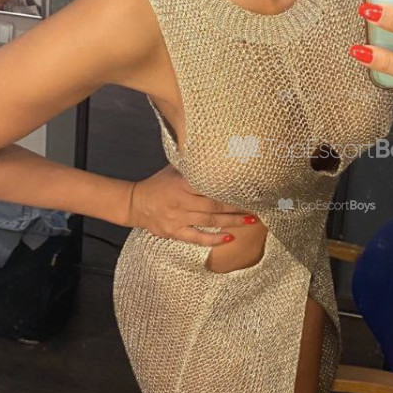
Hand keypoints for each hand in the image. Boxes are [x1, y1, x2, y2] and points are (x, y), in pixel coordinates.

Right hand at [126, 164, 260, 245]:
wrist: (135, 204)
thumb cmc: (159, 184)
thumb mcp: (173, 170)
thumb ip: (192, 166)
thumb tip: (216, 153)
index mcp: (181, 183)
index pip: (209, 185)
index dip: (229, 188)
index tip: (247, 188)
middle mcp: (181, 201)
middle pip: (213, 204)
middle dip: (236, 206)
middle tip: (257, 205)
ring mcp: (178, 218)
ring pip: (209, 221)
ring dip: (232, 221)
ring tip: (251, 220)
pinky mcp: (175, 232)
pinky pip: (197, 238)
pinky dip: (213, 239)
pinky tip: (229, 238)